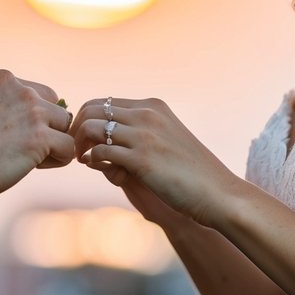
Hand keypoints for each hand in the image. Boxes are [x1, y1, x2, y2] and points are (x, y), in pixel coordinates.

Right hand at [0, 70, 74, 196]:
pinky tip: (37, 167)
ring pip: (65, 125)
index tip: (11, 135)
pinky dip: (59, 159)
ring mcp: (32, 112)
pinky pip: (68, 147)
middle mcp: (21, 90)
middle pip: (55, 106)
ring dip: (53, 143)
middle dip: (47, 126)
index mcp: (3, 80)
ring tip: (32, 159)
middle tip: (26, 147)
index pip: (37, 93)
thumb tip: (15, 97)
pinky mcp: (40, 137)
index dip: (30, 117)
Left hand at [72, 96, 223, 224]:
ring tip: (82, 158)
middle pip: (92, 109)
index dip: (87, 118)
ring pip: (92, 127)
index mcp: (153, 107)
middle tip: (76, 147)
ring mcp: (144, 135)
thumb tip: (104, 141)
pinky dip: (92, 159)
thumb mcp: (165, 140)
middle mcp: (147, 114)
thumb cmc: (191, 172)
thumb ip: (138, 134)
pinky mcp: (142, 159)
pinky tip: (94, 166)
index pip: (105, 102)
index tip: (84, 137)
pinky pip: (101, 151)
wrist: (218, 192)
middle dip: (77, 127)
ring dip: (80, 143)